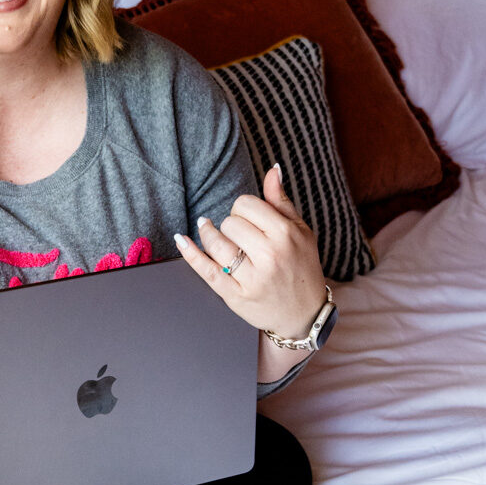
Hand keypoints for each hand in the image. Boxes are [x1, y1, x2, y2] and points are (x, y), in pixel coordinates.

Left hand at [174, 165, 326, 338]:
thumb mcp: (300, 231)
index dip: (243, 209)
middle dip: (231, 225)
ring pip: (217, 243)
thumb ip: (281, 201)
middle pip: (230, 222)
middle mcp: (270, 255)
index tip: (248, 219)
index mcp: (286, 234)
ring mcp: (252, 277)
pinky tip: (180, 239)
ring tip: (209, 230)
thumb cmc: (301, 267)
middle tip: (241, 235)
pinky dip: (190, 254)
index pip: (246, 204)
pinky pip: (207, 271)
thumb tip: (272, 169)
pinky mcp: (236, 296)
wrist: (305, 315)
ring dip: (209, 234)